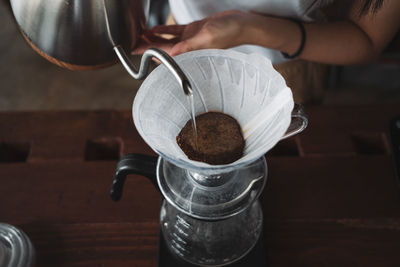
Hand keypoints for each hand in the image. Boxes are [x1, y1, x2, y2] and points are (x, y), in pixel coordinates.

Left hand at [134, 10, 257, 56]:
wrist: (241, 24)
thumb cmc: (228, 33)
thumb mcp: (207, 38)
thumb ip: (189, 46)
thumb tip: (172, 55)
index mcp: (191, 53)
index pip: (167, 56)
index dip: (152, 54)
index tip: (139, 54)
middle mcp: (189, 48)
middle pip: (164, 49)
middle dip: (148, 47)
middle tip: (134, 44)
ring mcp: (190, 39)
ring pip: (167, 40)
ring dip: (154, 38)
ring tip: (140, 36)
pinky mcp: (194, 30)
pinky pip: (175, 31)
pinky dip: (164, 30)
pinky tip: (154, 29)